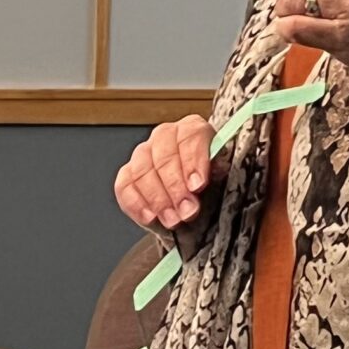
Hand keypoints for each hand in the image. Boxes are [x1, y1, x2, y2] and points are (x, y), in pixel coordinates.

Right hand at [114, 115, 216, 232]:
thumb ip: (220, 171)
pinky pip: (125, 187)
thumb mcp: (223, 178)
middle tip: (187, 210)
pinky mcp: (127, 175)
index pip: (190, 136)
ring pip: (142, 171)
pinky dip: (137, 204)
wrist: (194, 207)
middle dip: (176, 187)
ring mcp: (143, 154)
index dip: (193, 162)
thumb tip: (217, 169)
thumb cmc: (211, 187)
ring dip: (158, 199)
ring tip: (173, 220)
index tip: (198, 185)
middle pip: (164, 156)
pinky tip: (151, 217)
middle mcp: (165, 136)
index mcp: (193, 129)